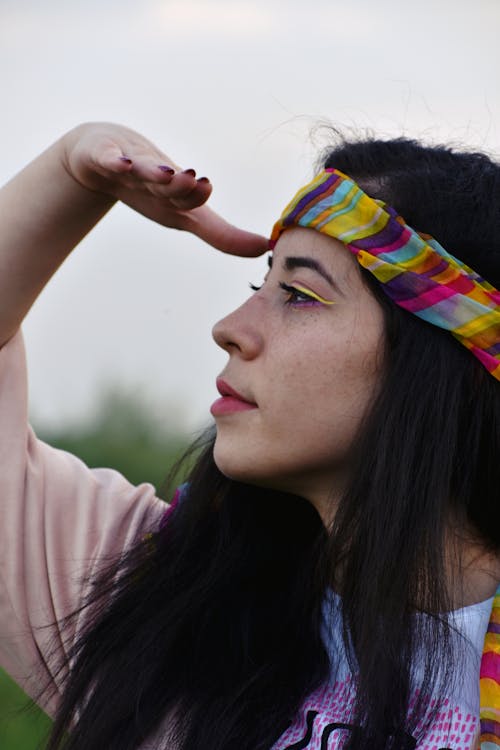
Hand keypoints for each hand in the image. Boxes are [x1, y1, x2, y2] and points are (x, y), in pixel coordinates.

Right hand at [62, 123, 267, 257]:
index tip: (206, 187)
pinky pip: (108, 158)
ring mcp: (131, 165)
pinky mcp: (104, 156)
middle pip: (169, 183)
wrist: (105, 156)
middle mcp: (158, 176)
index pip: (192, 198)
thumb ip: (223, 236)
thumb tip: (264, 249)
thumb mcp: (185, 218)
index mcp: (178, 194)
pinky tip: (120, 164)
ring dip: (154, 171)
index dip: (198, 194)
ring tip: (164, 172)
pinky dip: (114, 161)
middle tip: (192, 180)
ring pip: (142, 167)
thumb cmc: (154, 190)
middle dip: (180, 184)